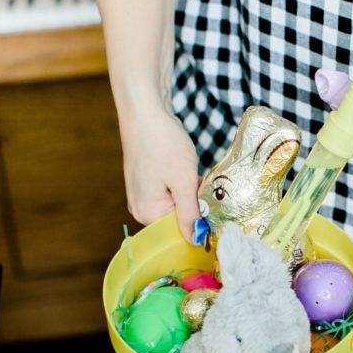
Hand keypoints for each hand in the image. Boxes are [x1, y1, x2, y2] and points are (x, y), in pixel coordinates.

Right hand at [120, 105, 201, 243]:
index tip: (212, 207)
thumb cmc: (163, 144)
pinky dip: (183, 184)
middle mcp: (140, 208)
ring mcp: (142, 194)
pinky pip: (170, 192)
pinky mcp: (146, 181)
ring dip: (191, 194)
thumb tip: (196, 240)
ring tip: (194, 176)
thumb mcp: (183, 181)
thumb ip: (190, 214)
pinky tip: (187, 170)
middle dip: (195, 206)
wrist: (145, 111)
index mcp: (147, 213)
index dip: (199, 223)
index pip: (179, 232)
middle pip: (177, 219)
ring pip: (176, 204)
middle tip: (202, 186)